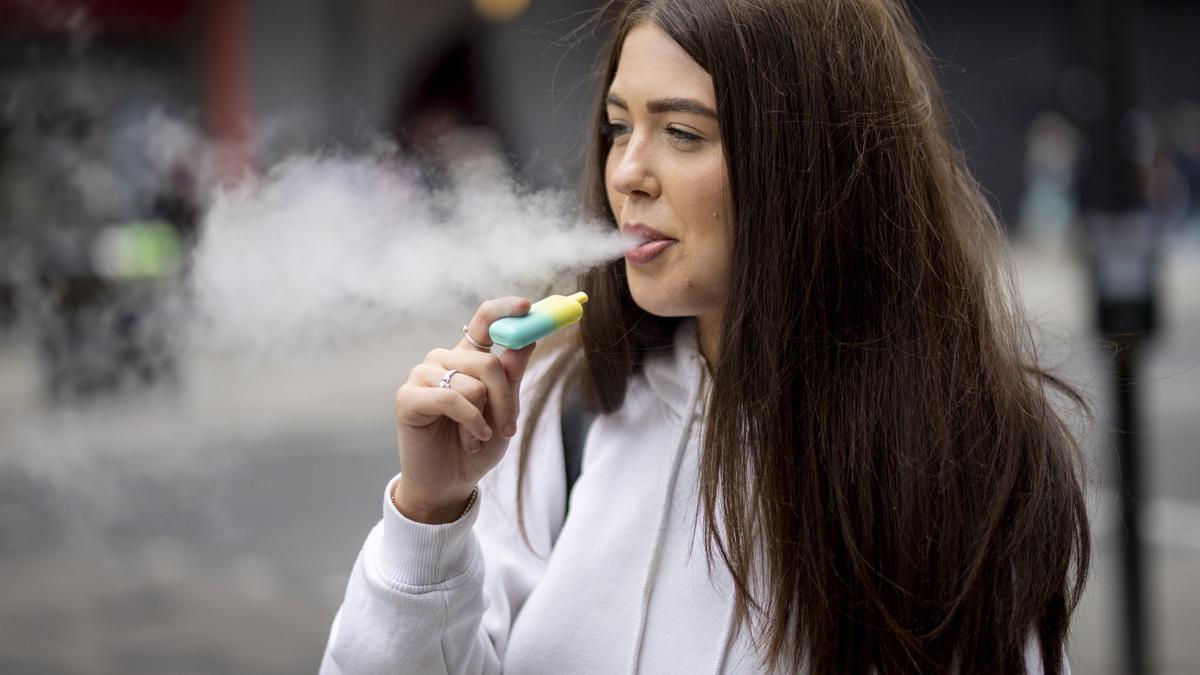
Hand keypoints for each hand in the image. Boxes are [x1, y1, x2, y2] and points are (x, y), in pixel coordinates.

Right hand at [392, 297, 536, 523]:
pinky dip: (470, 423)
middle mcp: (443, 360)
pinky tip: (470, 441)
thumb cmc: (477, 445)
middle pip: (489, 361)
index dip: (506, 309)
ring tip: (477, 439)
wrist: (450, 483)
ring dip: (485, 418)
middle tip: (509, 428)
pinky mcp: (408, 397)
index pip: (484, 320)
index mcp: (467, 358)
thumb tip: (529, 338)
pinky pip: (451, 398)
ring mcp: (423, 376)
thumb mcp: (504, 409)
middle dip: (506, 399)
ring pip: (473, 382)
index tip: (529, 306)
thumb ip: (512, 374)